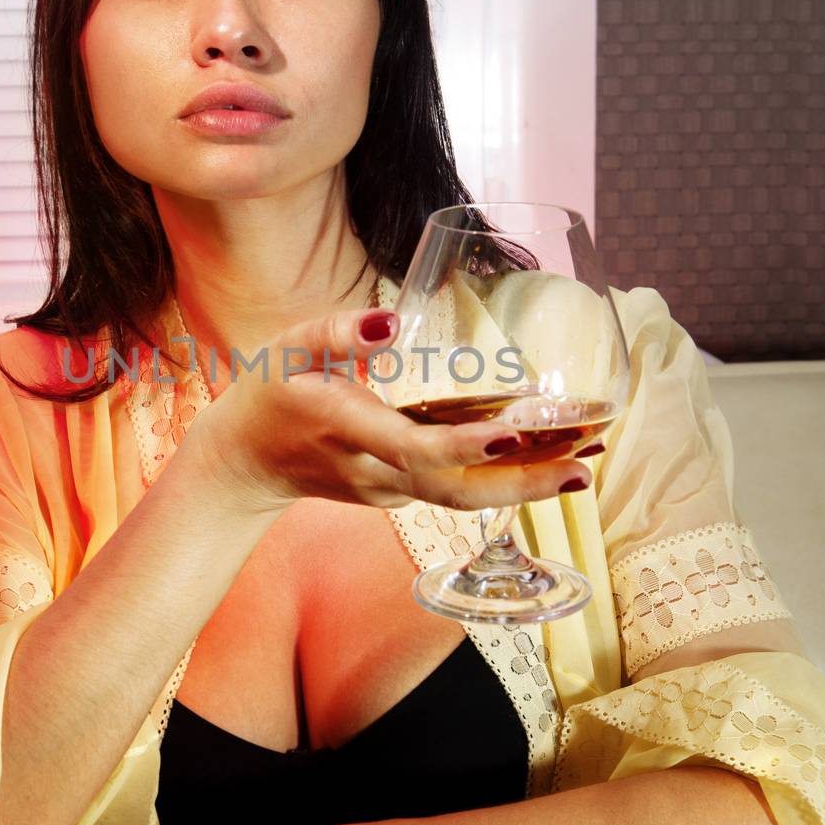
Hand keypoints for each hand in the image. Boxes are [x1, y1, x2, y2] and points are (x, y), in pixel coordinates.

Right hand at [179, 304, 596, 515]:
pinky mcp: (397, 494)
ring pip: (460, 498)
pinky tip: (545, 459)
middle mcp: (371, 471)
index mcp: (344, 429)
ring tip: (582, 466)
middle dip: (520, 483)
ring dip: (524, 488)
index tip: (513, 434)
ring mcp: (385, 491)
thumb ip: (337, 332)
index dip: (463, 446)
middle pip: (454, 490)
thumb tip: (392, 325)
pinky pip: (453, 491)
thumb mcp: (287, 348)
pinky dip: (499, 480)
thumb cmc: (266, 396)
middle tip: (582, 467)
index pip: (412, 447)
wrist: (241, 466)